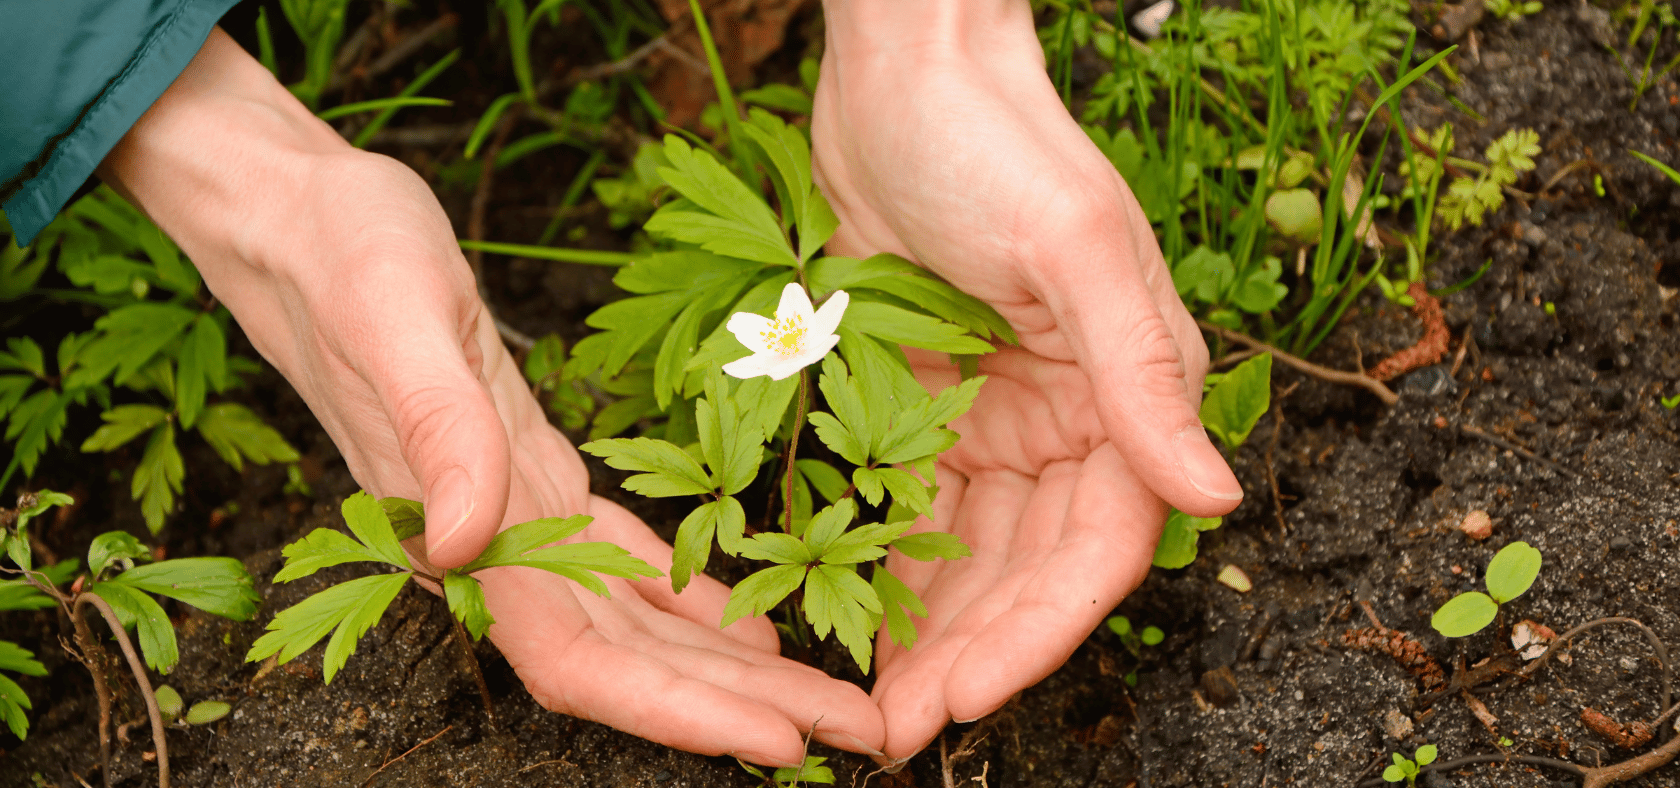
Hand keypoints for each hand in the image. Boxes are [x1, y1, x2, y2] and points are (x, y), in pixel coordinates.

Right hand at [99, 28, 884, 764]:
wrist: (302, 220)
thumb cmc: (344, 255)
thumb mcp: (394, 319)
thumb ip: (436, 434)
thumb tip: (458, 545)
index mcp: (462, 525)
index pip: (579, 660)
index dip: (676, 709)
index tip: (778, 738)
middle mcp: (493, 541)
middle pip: (629, 663)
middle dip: (737, 709)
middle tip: (856, 736)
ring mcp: (514, 510)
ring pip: (636, 622)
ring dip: (728, 668)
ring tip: (825, 697)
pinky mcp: (531, 467)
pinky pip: (623, 561)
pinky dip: (688, 599)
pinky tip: (746, 621)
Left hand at [810, 0, 1242, 758]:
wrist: (905, 72)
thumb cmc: (998, 141)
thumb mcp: (1076, 249)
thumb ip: (1140, 379)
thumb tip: (1217, 502)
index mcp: (1131, 393)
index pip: (1096, 548)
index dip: (1036, 637)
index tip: (961, 701)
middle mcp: (1072, 418)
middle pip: (1026, 570)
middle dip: (968, 654)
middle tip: (895, 731)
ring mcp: (996, 414)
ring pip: (969, 554)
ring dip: (925, 629)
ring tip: (868, 703)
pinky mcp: (926, 400)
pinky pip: (912, 505)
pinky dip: (887, 564)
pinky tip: (846, 618)